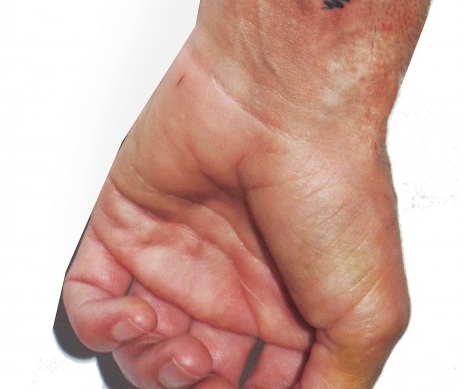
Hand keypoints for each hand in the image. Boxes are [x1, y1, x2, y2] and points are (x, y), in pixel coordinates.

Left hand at [62, 30, 410, 388]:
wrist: (285, 97)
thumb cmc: (334, 183)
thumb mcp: (369, 314)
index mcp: (292, 309)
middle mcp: (234, 284)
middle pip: (192, 378)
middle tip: (205, 375)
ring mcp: (179, 255)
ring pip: (140, 351)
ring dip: (150, 369)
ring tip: (179, 346)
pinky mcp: (129, 223)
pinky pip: (89, 299)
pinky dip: (98, 327)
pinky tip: (132, 318)